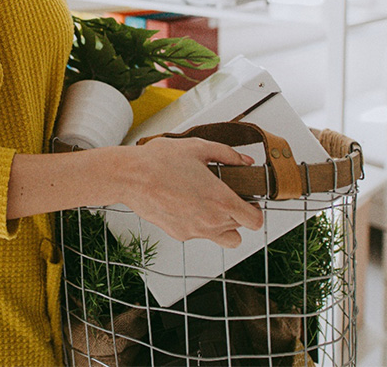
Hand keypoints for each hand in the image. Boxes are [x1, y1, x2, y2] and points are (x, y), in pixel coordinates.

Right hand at [115, 136, 264, 247]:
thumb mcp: (198, 147)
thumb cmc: (160, 161)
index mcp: (221, 200)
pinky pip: (199, 234)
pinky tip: (187, 205)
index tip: (249, 202)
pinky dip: (199, 224)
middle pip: (241, 229)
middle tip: (224, 196)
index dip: (255, 211)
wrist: (131, 177)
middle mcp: (211, 220)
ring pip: (223, 238)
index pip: (255, 221)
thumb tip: (245, 160)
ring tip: (208, 205)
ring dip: (223, 225)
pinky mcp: (180, 234)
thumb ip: (227, 154)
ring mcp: (195, 231)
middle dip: (237, 214)